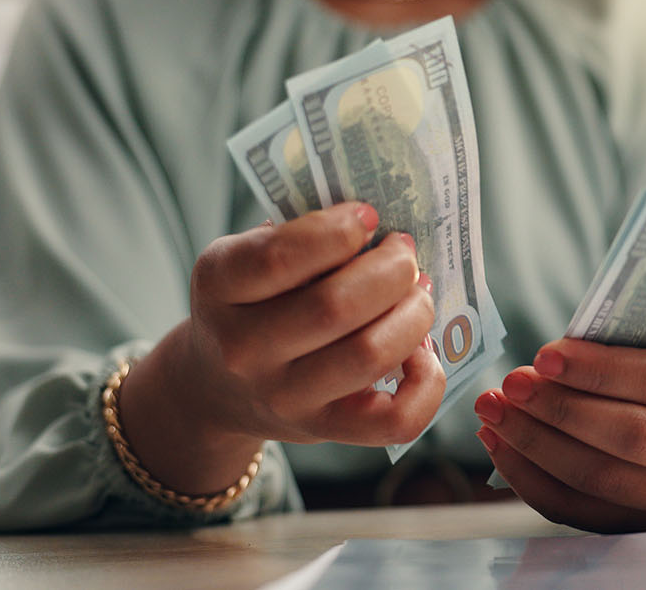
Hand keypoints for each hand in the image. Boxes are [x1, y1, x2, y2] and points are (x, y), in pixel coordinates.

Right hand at [120, 202, 443, 495]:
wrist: (218, 386)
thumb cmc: (254, 303)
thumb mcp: (250, 257)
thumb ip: (303, 235)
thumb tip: (383, 228)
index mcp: (220, 286)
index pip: (279, 257)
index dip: (339, 230)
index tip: (368, 215)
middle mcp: (243, 349)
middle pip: (336, 306)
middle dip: (392, 270)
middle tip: (405, 253)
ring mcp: (284, 397)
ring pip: (370, 355)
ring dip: (414, 314)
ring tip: (419, 293)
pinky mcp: (325, 430)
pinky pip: (396, 420)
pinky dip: (427, 381)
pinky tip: (421, 350)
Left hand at [474, 330, 645, 532]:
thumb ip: (633, 330)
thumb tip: (553, 355)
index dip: (600, 372)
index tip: (544, 356)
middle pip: (635, 439)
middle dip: (561, 411)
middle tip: (511, 386)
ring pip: (606, 480)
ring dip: (537, 446)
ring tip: (495, 412)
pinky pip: (586, 511)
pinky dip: (535, 480)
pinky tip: (503, 445)